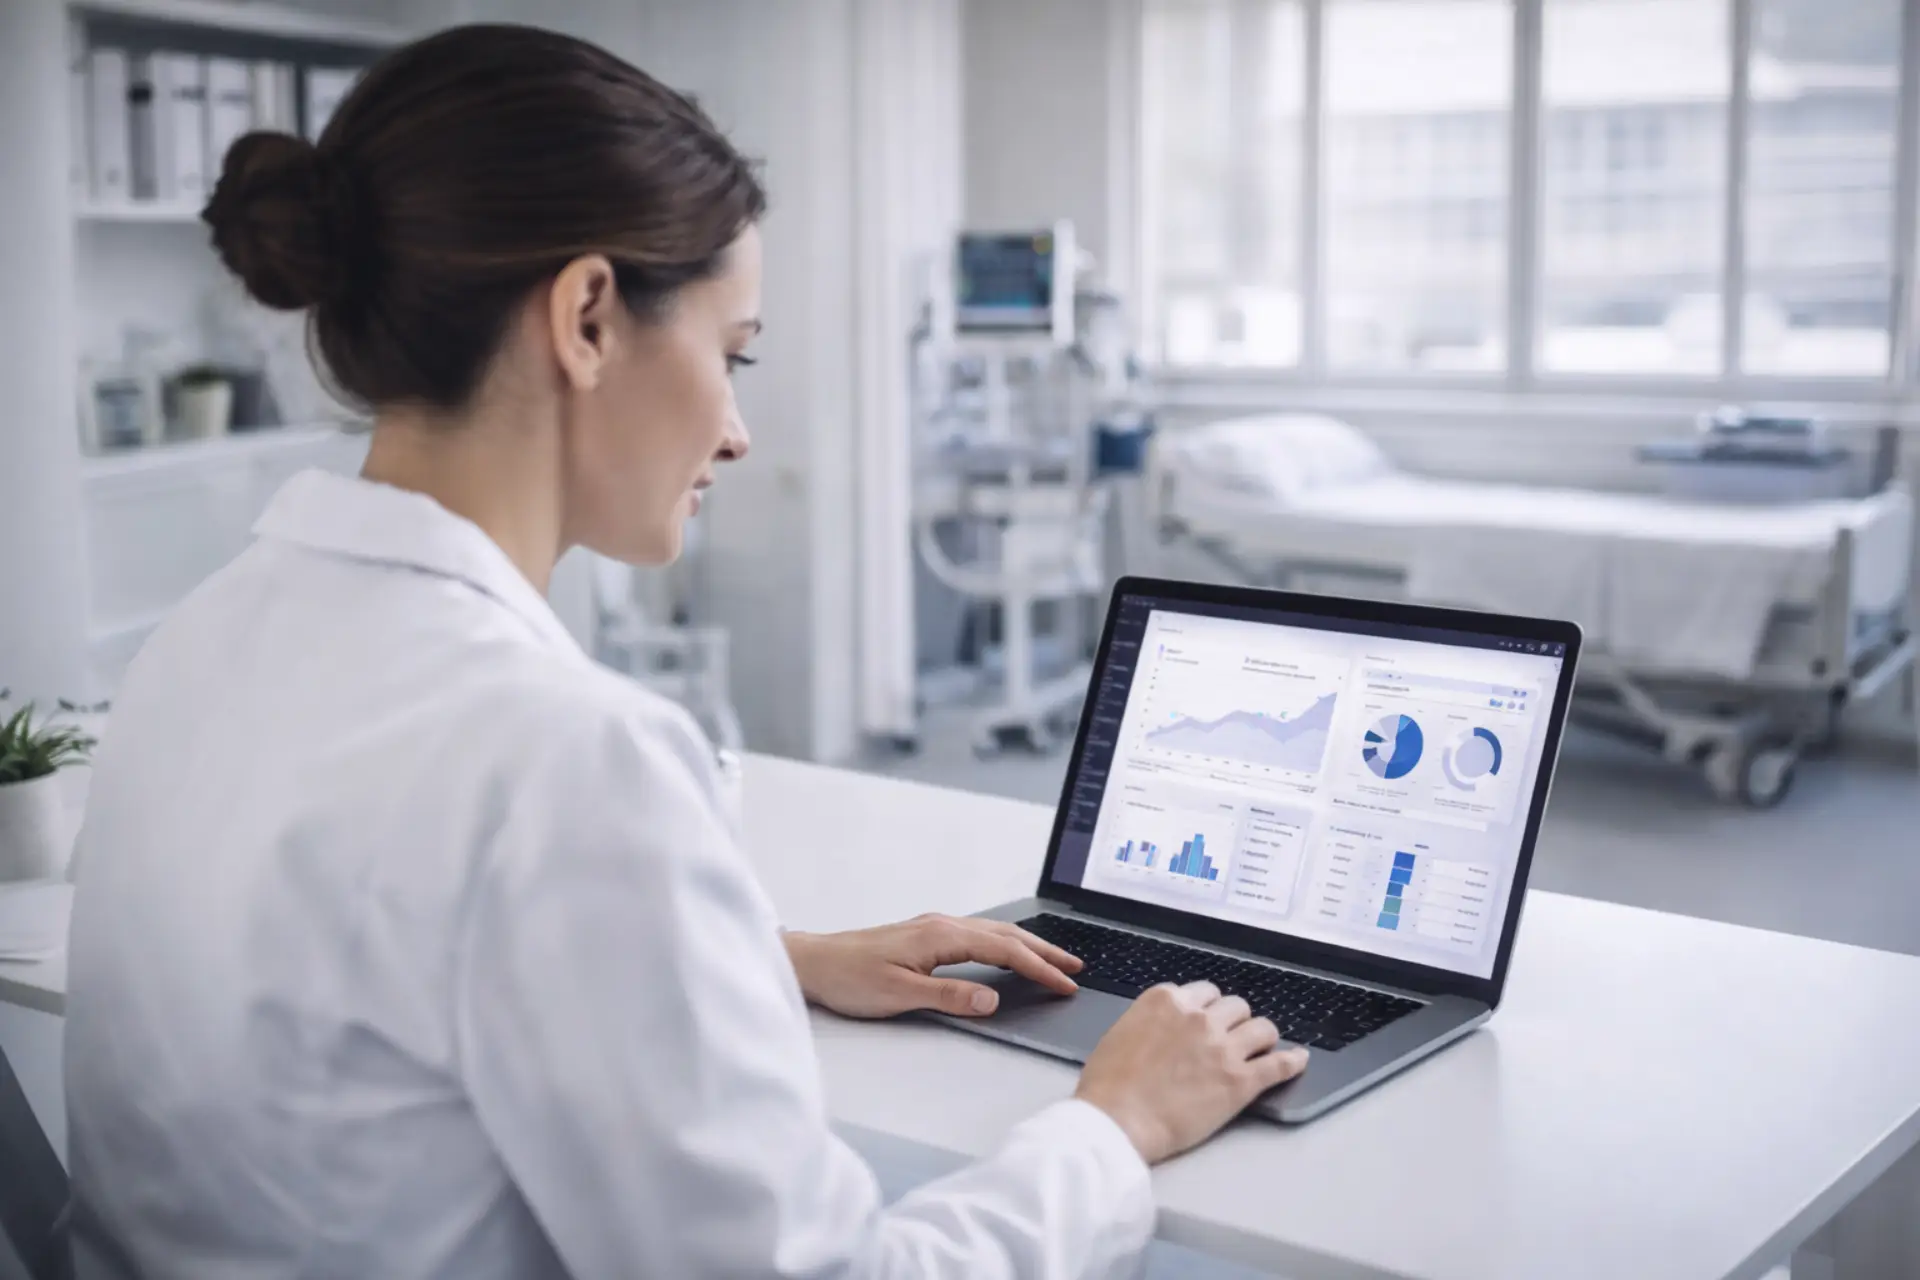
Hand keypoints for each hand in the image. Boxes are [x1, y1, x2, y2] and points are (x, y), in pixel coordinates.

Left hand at [783, 914, 1081, 1018]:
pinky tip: (1007, 954)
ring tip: (1053, 961)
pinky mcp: (925, 935)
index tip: (1065, 984)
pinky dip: (1003, 944)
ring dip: (1026, 946)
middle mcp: (941, 925)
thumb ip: (948, 997)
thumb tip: (992, 1000)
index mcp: (941, 935)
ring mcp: (933, 927)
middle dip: (1044, 952)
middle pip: (1005, 935)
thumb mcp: (900, 995)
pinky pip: (978, 935)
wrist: (814, 962)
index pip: (1004, 950)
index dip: (1038, 968)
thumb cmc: (849, 978)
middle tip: (1075, 969)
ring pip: (993, 932)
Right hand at [1075, 981, 1309, 1163]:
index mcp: (1167, 1001)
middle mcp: (1199, 1017)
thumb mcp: (1121, 1033)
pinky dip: (1293, 1061)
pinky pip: (1279, 1064)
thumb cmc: (1108, 1086)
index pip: (1204, 992)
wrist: (1117, 1121)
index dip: (1208, 1008)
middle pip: (1236, 1006)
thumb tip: (1161, 1028)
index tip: (1209, 1019)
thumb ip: (1149, 1021)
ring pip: (1262, 1028)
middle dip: (1234, 1021)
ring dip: (1262, 1037)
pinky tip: (1299, 1059)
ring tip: (1262, 1047)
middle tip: (1231, 1038)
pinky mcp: (1241, 1081)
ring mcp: (1223, 1048)